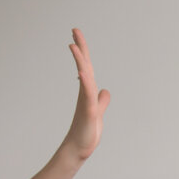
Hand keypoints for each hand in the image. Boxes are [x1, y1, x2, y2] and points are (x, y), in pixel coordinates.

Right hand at [61, 28, 110, 160]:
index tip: (76, 36)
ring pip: (84, 77)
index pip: (87, 67)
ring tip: (73, 45)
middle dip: (80, 48)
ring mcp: (86, 101)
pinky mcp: (88, 111)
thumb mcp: (98, 112)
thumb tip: (105, 91)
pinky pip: (87, 94)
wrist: (79, 148)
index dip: (83, 51)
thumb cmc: (86, 131)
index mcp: (88, 91)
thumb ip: (101, 100)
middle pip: (84, 66)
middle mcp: (85, 92)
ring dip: (80, 61)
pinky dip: (85, 82)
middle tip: (74, 30)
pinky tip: (82, 72)